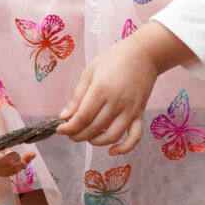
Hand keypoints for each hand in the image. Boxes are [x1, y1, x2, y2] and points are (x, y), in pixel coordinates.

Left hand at [58, 37, 159, 153]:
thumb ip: (77, 96)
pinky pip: (134, 137)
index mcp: (102, 90)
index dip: (69, 127)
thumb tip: (64, 116)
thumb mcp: (90, 71)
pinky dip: (124, 148)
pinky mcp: (140, 114)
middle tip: (70, 133)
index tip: (60, 130)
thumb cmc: (114, 58)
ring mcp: (131, 110)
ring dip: (96, 142)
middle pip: (95, 128)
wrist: (144, 53)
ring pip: (112, 136)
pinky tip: (112, 151)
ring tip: (87, 137)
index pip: (82, 117)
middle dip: (78, 135)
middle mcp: (117, 102)